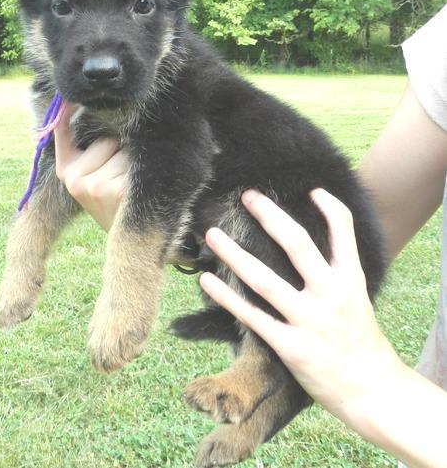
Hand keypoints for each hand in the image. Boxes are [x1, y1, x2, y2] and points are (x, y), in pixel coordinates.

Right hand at [54, 102, 128, 230]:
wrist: (127, 237)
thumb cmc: (109, 201)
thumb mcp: (89, 177)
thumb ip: (85, 151)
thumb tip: (85, 113)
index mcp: (65, 172)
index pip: (63, 133)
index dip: (66, 112)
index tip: (68, 95)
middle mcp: (75, 179)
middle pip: (106, 140)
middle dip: (118, 151)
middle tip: (118, 177)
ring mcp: (95, 185)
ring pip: (124, 151)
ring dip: (131, 164)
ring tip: (126, 187)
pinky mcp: (116, 191)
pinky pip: (136, 164)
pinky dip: (142, 172)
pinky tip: (134, 192)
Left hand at [200, 189, 402, 424]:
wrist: (372, 390)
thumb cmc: (362, 340)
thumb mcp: (359, 298)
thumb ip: (339, 272)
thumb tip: (312, 247)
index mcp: (351, 280)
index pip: (344, 230)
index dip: (329, 207)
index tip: (311, 189)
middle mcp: (331, 295)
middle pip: (298, 245)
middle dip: (271, 216)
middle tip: (248, 196)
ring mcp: (309, 320)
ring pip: (265, 280)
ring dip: (235, 254)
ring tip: (212, 234)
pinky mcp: (290, 346)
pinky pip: (252, 317)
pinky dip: (227, 297)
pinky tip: (207, 280)